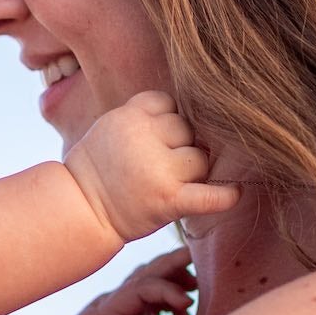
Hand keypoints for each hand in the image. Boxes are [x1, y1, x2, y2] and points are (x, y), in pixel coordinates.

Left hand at [49, 247, 196, 314]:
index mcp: (109, 309)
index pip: (141, 287)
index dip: (167, 290)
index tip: (188, 303)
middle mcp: (118, 301)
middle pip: (148, 271)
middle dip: (174, 262)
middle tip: (203, 259)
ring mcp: (126, 307)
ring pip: (152, 279)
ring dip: (175, 275)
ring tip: (199, 285)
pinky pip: (155, 295)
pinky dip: (173, 295)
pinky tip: (185, 311)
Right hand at [63, 91, 240, 243]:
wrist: (80, 211)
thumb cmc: (97, 170)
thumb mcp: (111, 126)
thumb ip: (144, 115)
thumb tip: (186, 114)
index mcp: (129, 115)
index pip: (168, 104)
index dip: (165, 121)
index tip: (152, 140)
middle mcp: (144, 137)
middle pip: (186, 131)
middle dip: (178, 147)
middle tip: (155, 167)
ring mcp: (159, 169)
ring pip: (200, 160)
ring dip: (191, 172)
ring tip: (166, 184)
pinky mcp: (169, 200)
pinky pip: (210, 195)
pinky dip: (226, 196)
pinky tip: (235, 193)